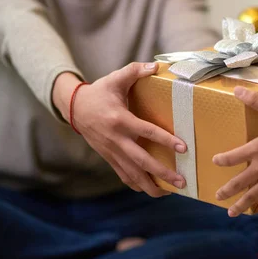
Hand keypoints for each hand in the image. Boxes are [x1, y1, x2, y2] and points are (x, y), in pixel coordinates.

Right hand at [53, 62, 186, 196]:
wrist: (74, 108)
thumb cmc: (99, 92)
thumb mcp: (115, 78)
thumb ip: (135, 71)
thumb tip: (155, 66)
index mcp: (120, 119)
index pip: (147, 132)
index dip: (166, 140)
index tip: (183, 148)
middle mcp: (116, 139)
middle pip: (142, 160)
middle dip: (162, 172)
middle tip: (181, 181)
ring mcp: (111, 151)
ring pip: (132, 173)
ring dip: (151, 185)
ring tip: (170, 192)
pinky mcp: (108, 158)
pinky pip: (123, 175)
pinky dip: (136, 184)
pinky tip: (150, 190)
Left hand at [213, 87, 257, 217]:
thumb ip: (257, 102)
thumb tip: (237, 89)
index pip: (233, 157)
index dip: (222, 159)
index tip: (215, 161)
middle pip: (240, 183)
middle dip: (227, 191)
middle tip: (217, 197)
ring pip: (255, 196)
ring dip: (242, 205)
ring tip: (232, 213)